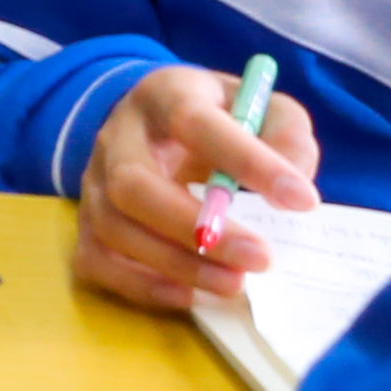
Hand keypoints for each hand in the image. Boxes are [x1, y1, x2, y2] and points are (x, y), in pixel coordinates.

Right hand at [74, 65, 323, 312]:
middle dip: (195, 228)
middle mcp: (116, 137)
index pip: (194, 121)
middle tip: (261, 259)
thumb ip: (287, 134)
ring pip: (114, 227)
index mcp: (163, 95)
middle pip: (133, 184)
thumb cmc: (221, 119)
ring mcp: (93, 181)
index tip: (303, 201)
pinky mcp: (87, 221)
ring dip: (176, 263)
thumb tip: (294, 184)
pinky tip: (189, 295)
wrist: (159, 124)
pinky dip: (139, 285)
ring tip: (235, 284)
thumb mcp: (262, 107)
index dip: (246, 160)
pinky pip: (96, 260)